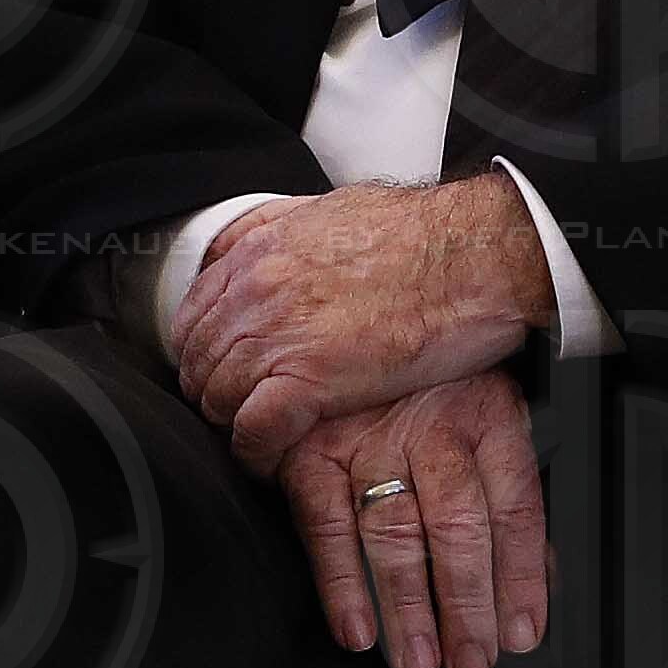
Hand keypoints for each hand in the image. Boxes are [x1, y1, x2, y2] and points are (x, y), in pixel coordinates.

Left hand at [175, 177, 551, 463]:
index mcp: (261, 249)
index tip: (220, 370)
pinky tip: (270, 459)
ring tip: (259, 438)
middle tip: (238, 411)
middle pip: (198, 360)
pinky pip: (253, 429)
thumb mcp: (335, 208)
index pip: (192, 314)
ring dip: (233, 423)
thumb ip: (282, 224)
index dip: (201, 350)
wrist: (475, 254)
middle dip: (212, 391)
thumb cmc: (426, 236)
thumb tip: (258, 235)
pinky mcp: (310, 378)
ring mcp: (279, 334)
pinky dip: (256, 452)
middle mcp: (258, 290)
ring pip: (216, 398)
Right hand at [281, 375, 549, 667]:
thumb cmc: (432, 382)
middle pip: (458, 526)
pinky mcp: (312, 449)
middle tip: (470, 662)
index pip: (515, 507)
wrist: (350, 315)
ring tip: (419, 661)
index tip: (520, 634)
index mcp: (489, 414)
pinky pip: (326, 524)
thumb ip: (511, 497)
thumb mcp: (488, 414)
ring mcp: (369, 436)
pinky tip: (358, 628)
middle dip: (466, 605)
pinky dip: (340, 582)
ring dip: (408, 606)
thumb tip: (539, 579)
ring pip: (395, 531)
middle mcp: (431, 426)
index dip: (522, 577)